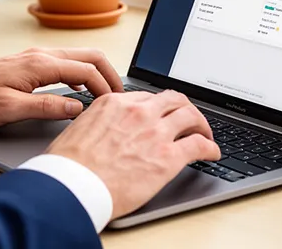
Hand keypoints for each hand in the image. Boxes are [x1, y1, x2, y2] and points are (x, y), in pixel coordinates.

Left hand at [0, 48, 123, 127]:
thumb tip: (77, 109)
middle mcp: (40, 55)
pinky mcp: (30, 63)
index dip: (105, 87)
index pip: (86, 71)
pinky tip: (79, 91)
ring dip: (96, 72)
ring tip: (106, 94)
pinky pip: (65, 62)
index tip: (115, 105)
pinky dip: (81, 73)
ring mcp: (35, 57)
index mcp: (40, 65)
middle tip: (120, 96)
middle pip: (88, 56)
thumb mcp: (11, 110)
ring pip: (78, 57)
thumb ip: (47, 108)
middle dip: (109, 74)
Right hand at [46, 90, 220, 219]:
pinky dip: (210, 147)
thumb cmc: (69, 165)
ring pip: (190, 116)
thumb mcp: (78, 130)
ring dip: (201, 124)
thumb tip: (100, 131)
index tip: (162, 114)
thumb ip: (97, 123)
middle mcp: (138, 111)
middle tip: (188, 119)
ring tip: (205, 134)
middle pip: (173, 99)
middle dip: (184, 108)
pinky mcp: (168, 156)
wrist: (73, 185)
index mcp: (115, 103)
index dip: (158, 107)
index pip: (146, 97)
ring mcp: (156, 132)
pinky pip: (199, 145)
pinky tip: (212, 153)